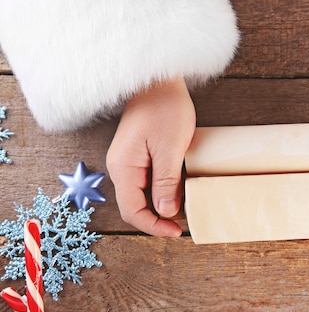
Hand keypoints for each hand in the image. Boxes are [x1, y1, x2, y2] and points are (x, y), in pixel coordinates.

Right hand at [106, 76, 195, 235]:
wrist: (159, 80)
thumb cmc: (164, 108)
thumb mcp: (170, 148)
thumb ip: (166, 182)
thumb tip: (164, 212)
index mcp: (124, 168)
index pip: (133, 211)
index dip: (153, 226)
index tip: (176, 231)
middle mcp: (121, 167)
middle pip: (135, 206)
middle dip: (158, 219)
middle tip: (183, 223)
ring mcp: (128, 161)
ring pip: (142, 195)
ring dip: (161, 205)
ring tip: (184, 208)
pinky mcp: (138, 155)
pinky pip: (146, 182)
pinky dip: (162, 191)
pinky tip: (178, 190)